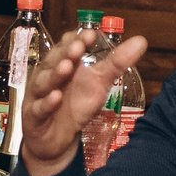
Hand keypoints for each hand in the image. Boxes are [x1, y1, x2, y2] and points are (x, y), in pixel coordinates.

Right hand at [14, 27, 150, 175]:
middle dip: (66, 53)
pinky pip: (40, 109)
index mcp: (62, 63)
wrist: (56, 139)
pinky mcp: (35, 117)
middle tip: (78, 47)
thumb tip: (141, 41)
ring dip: (55, 74)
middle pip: (54, 61)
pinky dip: (47, 103)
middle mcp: (48, 76)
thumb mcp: (99, 83)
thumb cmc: (75, 105)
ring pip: (45, 82)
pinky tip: (55, 97)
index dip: (78, 40)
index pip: (67, 46)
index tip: (91, 35)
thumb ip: (117, 63)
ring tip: (67, 66)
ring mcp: (39, 96)